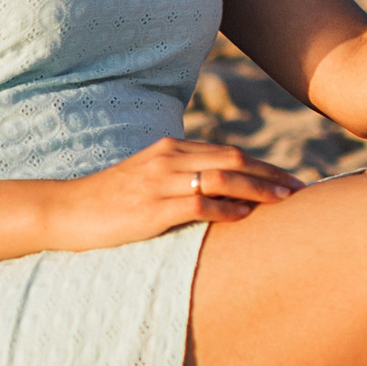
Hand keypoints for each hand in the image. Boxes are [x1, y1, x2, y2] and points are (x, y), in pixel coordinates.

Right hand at [45, 136, 302, 252]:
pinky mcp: (151, 208)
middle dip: (271, 174)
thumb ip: (178, 178)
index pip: (228, 151)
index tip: (289, 179)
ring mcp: (159, 182)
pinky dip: (226, 208)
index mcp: (169, 149)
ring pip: (223, 177)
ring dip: (260, 189)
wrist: (64, 212)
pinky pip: (198, 204)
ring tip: (287, 201)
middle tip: (302, 189)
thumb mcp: (146, 180)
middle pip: (233, 159)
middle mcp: (168, 158)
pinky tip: (246, 217)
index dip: (262, 164)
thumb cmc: (106, 202)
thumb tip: (216, 194)